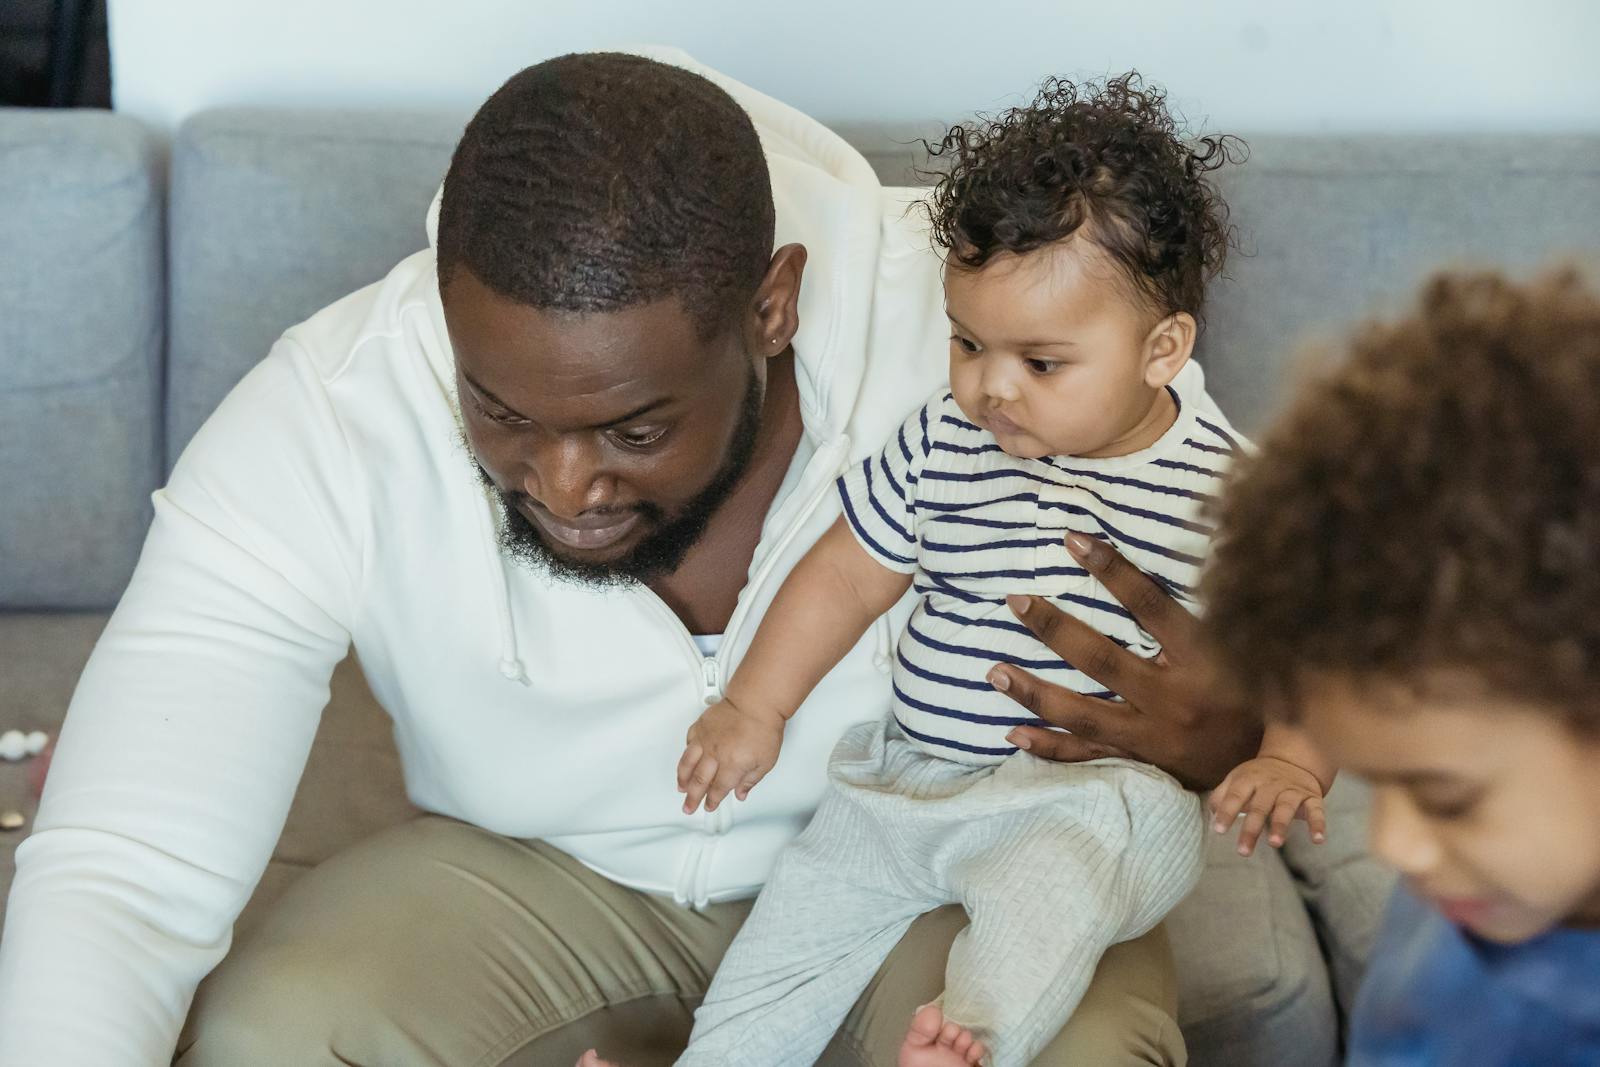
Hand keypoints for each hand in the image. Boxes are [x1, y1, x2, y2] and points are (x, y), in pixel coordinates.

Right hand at [677, 698, 784, 814]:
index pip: (718, 790)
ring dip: (683, 779)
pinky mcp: (701, 726)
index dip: (712, 801)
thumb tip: (741, 793)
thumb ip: (751, 780)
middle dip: (693, 798)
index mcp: (732, 765)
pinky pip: (688, 743)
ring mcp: (706, 739)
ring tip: (681, 788)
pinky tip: (685, 760)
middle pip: (699, 781)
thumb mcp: (766, 761)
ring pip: (688, 763)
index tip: (709, 806)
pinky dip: (685, 754)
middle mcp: (715, 754)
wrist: (757, 702)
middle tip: (688, 807)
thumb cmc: (764, 728)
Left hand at [987, 533, 1261, 790]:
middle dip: (1055, 629)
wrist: (1275, 769)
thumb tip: (1200, 546)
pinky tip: (1013, 734)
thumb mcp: (1247, 645)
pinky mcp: (1141, 762)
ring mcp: (1152, 736)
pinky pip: (1088, 757)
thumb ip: (1216, 608)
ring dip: (1034, 693)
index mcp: (1203, 660)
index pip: (1150, 605)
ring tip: (994, 673)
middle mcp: (1173, 699)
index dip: (1111, 570)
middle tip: (1016, 601)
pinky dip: (1049, 747)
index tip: (1073, 540)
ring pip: (1083, 714)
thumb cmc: (1261, 694)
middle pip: (1102, 659)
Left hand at [1209, 756, 1327, 855]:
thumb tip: (1211, 814)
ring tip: (1274, 843)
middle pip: (1260, 806)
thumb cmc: (1258, 777)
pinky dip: (1318, 824)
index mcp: (1249, 779)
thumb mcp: (1237, 780)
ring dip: (1280, 825)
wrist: (1293, 759)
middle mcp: (1270, 784)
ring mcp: (1292, 790)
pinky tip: (1317, 839)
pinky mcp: (1312, 797)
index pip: (1235, 795)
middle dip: (1251, 829)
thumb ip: (1222, 796)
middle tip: (1243, 851)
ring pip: (1286, 808)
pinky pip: (1316, 810)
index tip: (1218, 830)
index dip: (1227, 812)